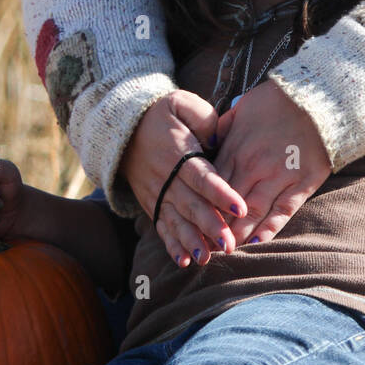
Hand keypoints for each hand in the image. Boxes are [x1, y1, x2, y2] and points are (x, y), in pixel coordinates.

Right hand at [118, 90, 248, 267]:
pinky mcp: (152, 204)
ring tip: (207, 258)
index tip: (240, 208)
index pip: (201, 176)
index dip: (220, 193)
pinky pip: (161, 227)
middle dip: (210, 226)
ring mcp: (157, 193)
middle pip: (190, 204)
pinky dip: (171, 245)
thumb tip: (219, 139)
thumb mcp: (181, 103)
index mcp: (178, 152)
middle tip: (230, 244)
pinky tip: (184, 262)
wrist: (124, 127)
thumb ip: (204, 118)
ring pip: (176, 221)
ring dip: (191, 241)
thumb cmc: (162, 114)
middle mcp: (166, 177)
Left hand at [213, 80, 331, 243]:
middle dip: (216, 227)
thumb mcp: (240, 109)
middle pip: (229, 204)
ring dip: (238, 233)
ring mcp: (280, 176)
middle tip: (204, 248)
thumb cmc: (276, 101)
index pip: (212, 186)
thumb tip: (205, 143)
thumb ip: (220, 128)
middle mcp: (255, 166)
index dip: (201, 207)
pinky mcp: (302, 183)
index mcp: (236, 149)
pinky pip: (283, 210)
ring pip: (253, 212)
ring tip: (227, 251)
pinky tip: (257, 243)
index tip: (191, 224)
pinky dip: (270, 228)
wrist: (317, 97)